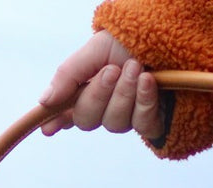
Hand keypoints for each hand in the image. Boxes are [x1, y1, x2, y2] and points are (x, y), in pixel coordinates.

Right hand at [40, 31, 164, 140]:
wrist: (169, 34)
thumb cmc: (129, 41)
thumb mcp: (94, 50)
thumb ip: (68, 75)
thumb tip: (43, 102)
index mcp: (84, 90)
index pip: (64, 113)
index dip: (55, 122)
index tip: (48, 128)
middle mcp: (103, 108)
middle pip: (87, 120)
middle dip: (99, 95)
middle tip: (113, 70)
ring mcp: (126, 117)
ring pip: (114, 123)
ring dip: (125, 93)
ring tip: (136, 66)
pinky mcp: (151, 121)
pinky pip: (143, 125)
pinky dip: (145, 101)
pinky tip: (148, 81)